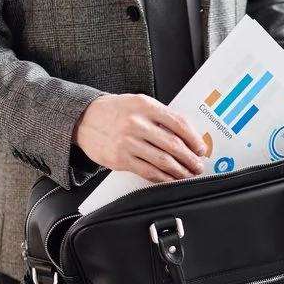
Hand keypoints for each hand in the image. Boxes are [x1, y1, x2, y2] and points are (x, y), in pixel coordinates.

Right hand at [74, 94, 207, 182]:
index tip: (201, 148)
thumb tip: (187, 136)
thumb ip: (160, 116)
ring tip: (188, 174)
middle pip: (173, 144)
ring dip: (180, 170)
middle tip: (198, 165)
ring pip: (163, 161)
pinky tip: (171, 179)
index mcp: (145, 106)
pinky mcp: (120, 159)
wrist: (82, 119)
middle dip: (190, 158)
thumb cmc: (114, 112)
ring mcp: (128, 142)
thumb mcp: (137, 103)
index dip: (194, 138)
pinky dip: (164, 178)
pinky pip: (148, 172)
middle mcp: (137, 123)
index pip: (178, 123)